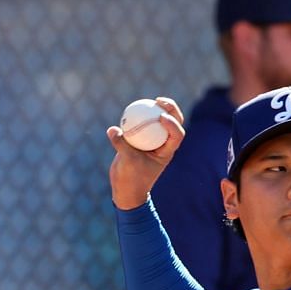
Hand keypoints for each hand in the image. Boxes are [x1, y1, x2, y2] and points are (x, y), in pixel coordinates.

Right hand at [107, 97, 184, 211]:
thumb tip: (113, 129)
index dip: (173, 124)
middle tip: (159, 101)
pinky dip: (140, 116)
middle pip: (173, 123)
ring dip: (157, 108)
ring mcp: (152, 141)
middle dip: (171, 109)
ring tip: (150, 100)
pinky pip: (143, 124)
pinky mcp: (141, 140)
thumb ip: (121, 144)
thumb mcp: (127, 162)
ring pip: (159, 121)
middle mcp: (163, 145)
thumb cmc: (131, 179)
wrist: (125, 188)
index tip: (161, 117)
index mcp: (167, 152)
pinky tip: (133, 108)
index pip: (177, 135)